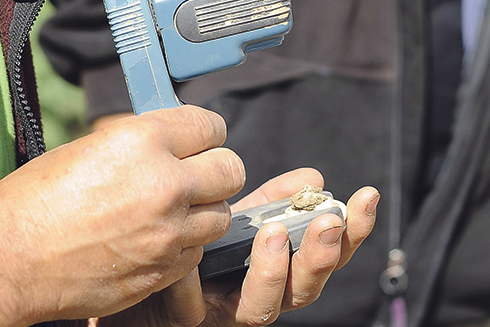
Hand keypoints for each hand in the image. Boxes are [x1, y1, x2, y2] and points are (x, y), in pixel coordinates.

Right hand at [0, 105, 244, 322]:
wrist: (7, 261)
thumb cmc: (34, 200)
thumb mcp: (88, 147)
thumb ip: (139, 141)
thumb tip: (170, 138)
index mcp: (142, 142)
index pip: (211, 125)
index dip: (205, 132)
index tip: (198, 139)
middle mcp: (164, 185)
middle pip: (231, 169)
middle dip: (216, 169)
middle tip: (195, 174)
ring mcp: (167, 233)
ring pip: (221, 215)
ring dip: (203, 210)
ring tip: (171, 210)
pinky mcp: (162, 271)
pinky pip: (197, 252)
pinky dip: (183, 246)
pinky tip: (154, 240)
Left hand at [97, 168, 379, 326]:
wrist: (123, 278)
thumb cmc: (187, 247)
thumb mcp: (233, 221)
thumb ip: (270, 205)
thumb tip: (313, 177)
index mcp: (278, 268)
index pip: (326, 255)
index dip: (353, 230)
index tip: (366, 196)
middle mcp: (258, 298)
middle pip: (305, 289)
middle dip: (323, 255)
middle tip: (331, 220)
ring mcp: (224, 313)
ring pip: (264, 307)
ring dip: (275, 270)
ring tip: (277, 233)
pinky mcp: (188, 319)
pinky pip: (202, 303)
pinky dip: (202, 276)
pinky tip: (208, 250)